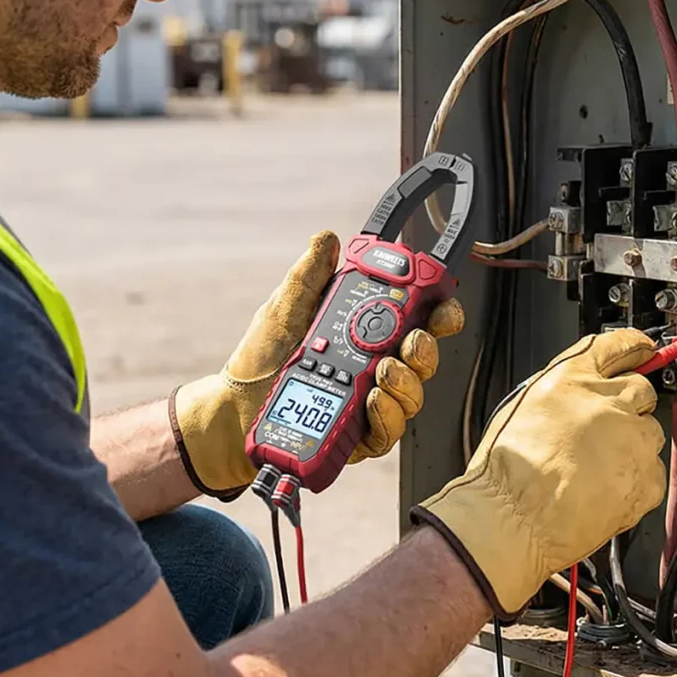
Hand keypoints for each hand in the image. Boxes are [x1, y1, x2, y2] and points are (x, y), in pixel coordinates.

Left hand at [172, 231, 465, 494]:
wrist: (234, 406)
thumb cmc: (261, 357)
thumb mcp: (286, 306)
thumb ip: (311, 274)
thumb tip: (327, 239)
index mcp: (366, 333)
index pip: (418, 321)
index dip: (440, 314)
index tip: (441, 309)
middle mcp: (375, 368)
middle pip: (424, 360)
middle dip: (426, 349)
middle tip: (410, 342)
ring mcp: (370, 404)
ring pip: (412, 396)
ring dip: (405, 382)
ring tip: (381, 371)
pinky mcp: (358, 436)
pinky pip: (388, 432)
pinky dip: (386, 415)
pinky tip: (371, 400)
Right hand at [412, 329, 665, 618]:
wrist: (513, 519)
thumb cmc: (507, 470)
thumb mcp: (523, 405)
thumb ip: (561, 391)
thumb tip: (582, 391)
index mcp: (571, 378)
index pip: (615, 346)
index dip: (634, 345)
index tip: (644, 348)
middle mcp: (607, 401)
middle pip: (641, 388)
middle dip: (629, 404)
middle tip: (606, 428)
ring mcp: (631, 440)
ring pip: (650, 431)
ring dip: (632, 443)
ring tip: (596, 467)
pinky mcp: (645, 479)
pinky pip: (653, 471)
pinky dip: (636, 480)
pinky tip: (605, 489)